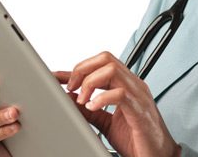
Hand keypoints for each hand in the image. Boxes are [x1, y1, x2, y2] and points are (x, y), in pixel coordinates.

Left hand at [55, 52, 180, 156]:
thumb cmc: (137, 139)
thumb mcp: (106, 122)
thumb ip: (90, 110)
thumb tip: (70, 100)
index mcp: (127, 85)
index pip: (100, 64)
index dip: (77, 68)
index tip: (57, 77)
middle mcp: (133, 85)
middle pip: (106, 59)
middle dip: (82, 70)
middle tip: (71, 88)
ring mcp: (139, 96)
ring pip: (112, 70)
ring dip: (90, 82)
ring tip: (83, 100)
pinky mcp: (140, 111)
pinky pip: (120, 94)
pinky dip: (102, 98)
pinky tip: (93, 108)